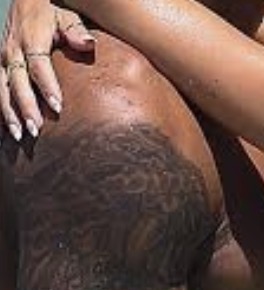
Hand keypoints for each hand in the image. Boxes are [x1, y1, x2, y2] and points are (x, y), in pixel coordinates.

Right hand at [1, 0, 93, 139]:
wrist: (26, 2)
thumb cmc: (50, 14)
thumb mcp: (65, 17)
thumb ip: (76, 30)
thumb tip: (88, 43)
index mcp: (31, 38)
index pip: (38, 65)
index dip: (47, 86)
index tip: (57, 107)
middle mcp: (13, 50)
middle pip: (17, 82)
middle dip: (26, 106)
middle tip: (36, 129)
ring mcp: (5, 60)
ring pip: (2, 88)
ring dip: (10, 112)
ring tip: (19, 135)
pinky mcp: (1, 66)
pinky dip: (2, 109)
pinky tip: (7, 129)